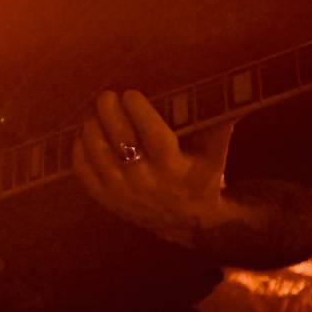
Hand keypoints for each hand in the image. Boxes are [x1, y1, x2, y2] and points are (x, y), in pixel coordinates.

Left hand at [71, 89, 234, 245]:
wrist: (188, 222)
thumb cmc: (201, 176)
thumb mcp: (214, 153)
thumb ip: (217, 122)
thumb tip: (231, 89)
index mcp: (175, 169)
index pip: (153, 135)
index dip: (139, 111)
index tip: (131, 93)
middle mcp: (147, 183)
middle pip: (120, 141)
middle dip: (109, 112)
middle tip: (107, 96)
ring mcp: (124, 194)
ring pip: (98, 155)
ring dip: (92, 128)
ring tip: (96, 114)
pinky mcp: (108, 201)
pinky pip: (84, 173)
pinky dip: (80, 151)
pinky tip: (85, 136)